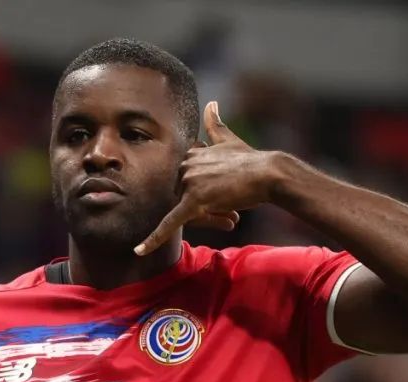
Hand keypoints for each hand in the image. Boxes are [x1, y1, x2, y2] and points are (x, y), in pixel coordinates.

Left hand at [135, 101, 276, 255]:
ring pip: (186, 211)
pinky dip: (155, 238)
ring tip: (231, 213)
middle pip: (184, 198)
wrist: (268, 173)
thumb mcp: (229, 140)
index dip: (202, 193)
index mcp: (189, 155)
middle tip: (230, 205)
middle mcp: (185, 166)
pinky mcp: (194, 201)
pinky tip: (139, 251)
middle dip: (205, 207)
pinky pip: (170, 223)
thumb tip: (211, 104)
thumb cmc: (252, 160)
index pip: (185, 183)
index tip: (222, 194)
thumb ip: (215, 125)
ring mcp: (189, 182)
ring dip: (208, 218)